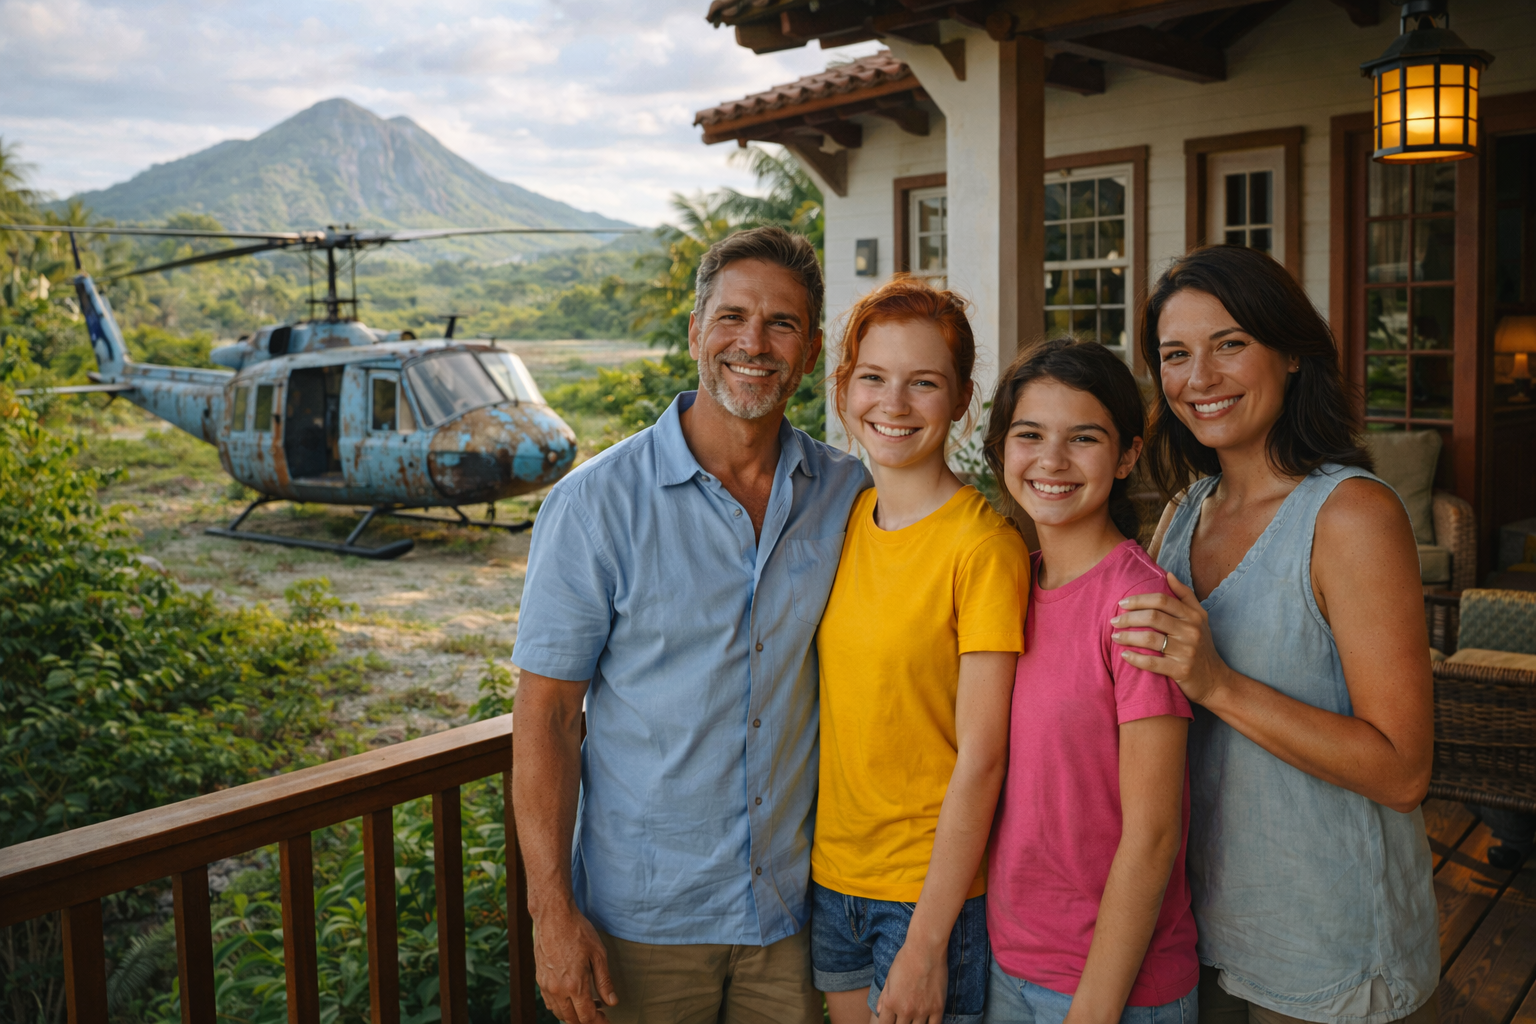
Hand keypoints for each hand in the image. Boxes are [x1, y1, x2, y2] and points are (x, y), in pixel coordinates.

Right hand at [532, 904, 617, 1022]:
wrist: (553, 916)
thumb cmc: (578, 931)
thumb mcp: (598, 954)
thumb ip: (604, 981)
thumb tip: (612, 1002)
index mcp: (575, 985)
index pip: (587, 1017)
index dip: (599, 1022)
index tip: (607, 1020)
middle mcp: (558, 989)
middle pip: (572, 1019)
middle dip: (587, 1021)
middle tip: (600, 1014)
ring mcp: (546, 985)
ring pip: (559, 1013)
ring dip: (574, 1015)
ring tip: (588, 1005)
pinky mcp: (539, 979)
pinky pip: (549, 1003)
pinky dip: (561, 1007)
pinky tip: (571, 998)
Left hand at [876, 937, 946, 1023]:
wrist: (925, 949)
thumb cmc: (905, 960)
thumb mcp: (889, 977)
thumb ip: (883, 996)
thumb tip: (878, 1011)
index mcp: (891, 1002)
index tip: (889, 1021)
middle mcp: (905, 1010)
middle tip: (902, 1019)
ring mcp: (922, 1010)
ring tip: (913, 1019)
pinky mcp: (937, 1008)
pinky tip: (926, 1022)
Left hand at [1110, 572, 1232, 704]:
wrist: (1216, 680)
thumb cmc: (1202, 646)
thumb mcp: (1200, 618)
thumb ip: (1185, 595)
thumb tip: (1168, 574)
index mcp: (1193, 616)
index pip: (1162, 600)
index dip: (1139, 600)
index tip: (1122, 603)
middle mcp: (1191, 631)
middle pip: (1153, 617)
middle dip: (1129, 617)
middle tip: (1114, 621)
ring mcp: (1187, 651)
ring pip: (1150, 639)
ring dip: (1128, 637)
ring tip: (1114, 637)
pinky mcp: (1181, 671)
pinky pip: (1153, 663)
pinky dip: (1135, 659)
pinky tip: (1123, 655)